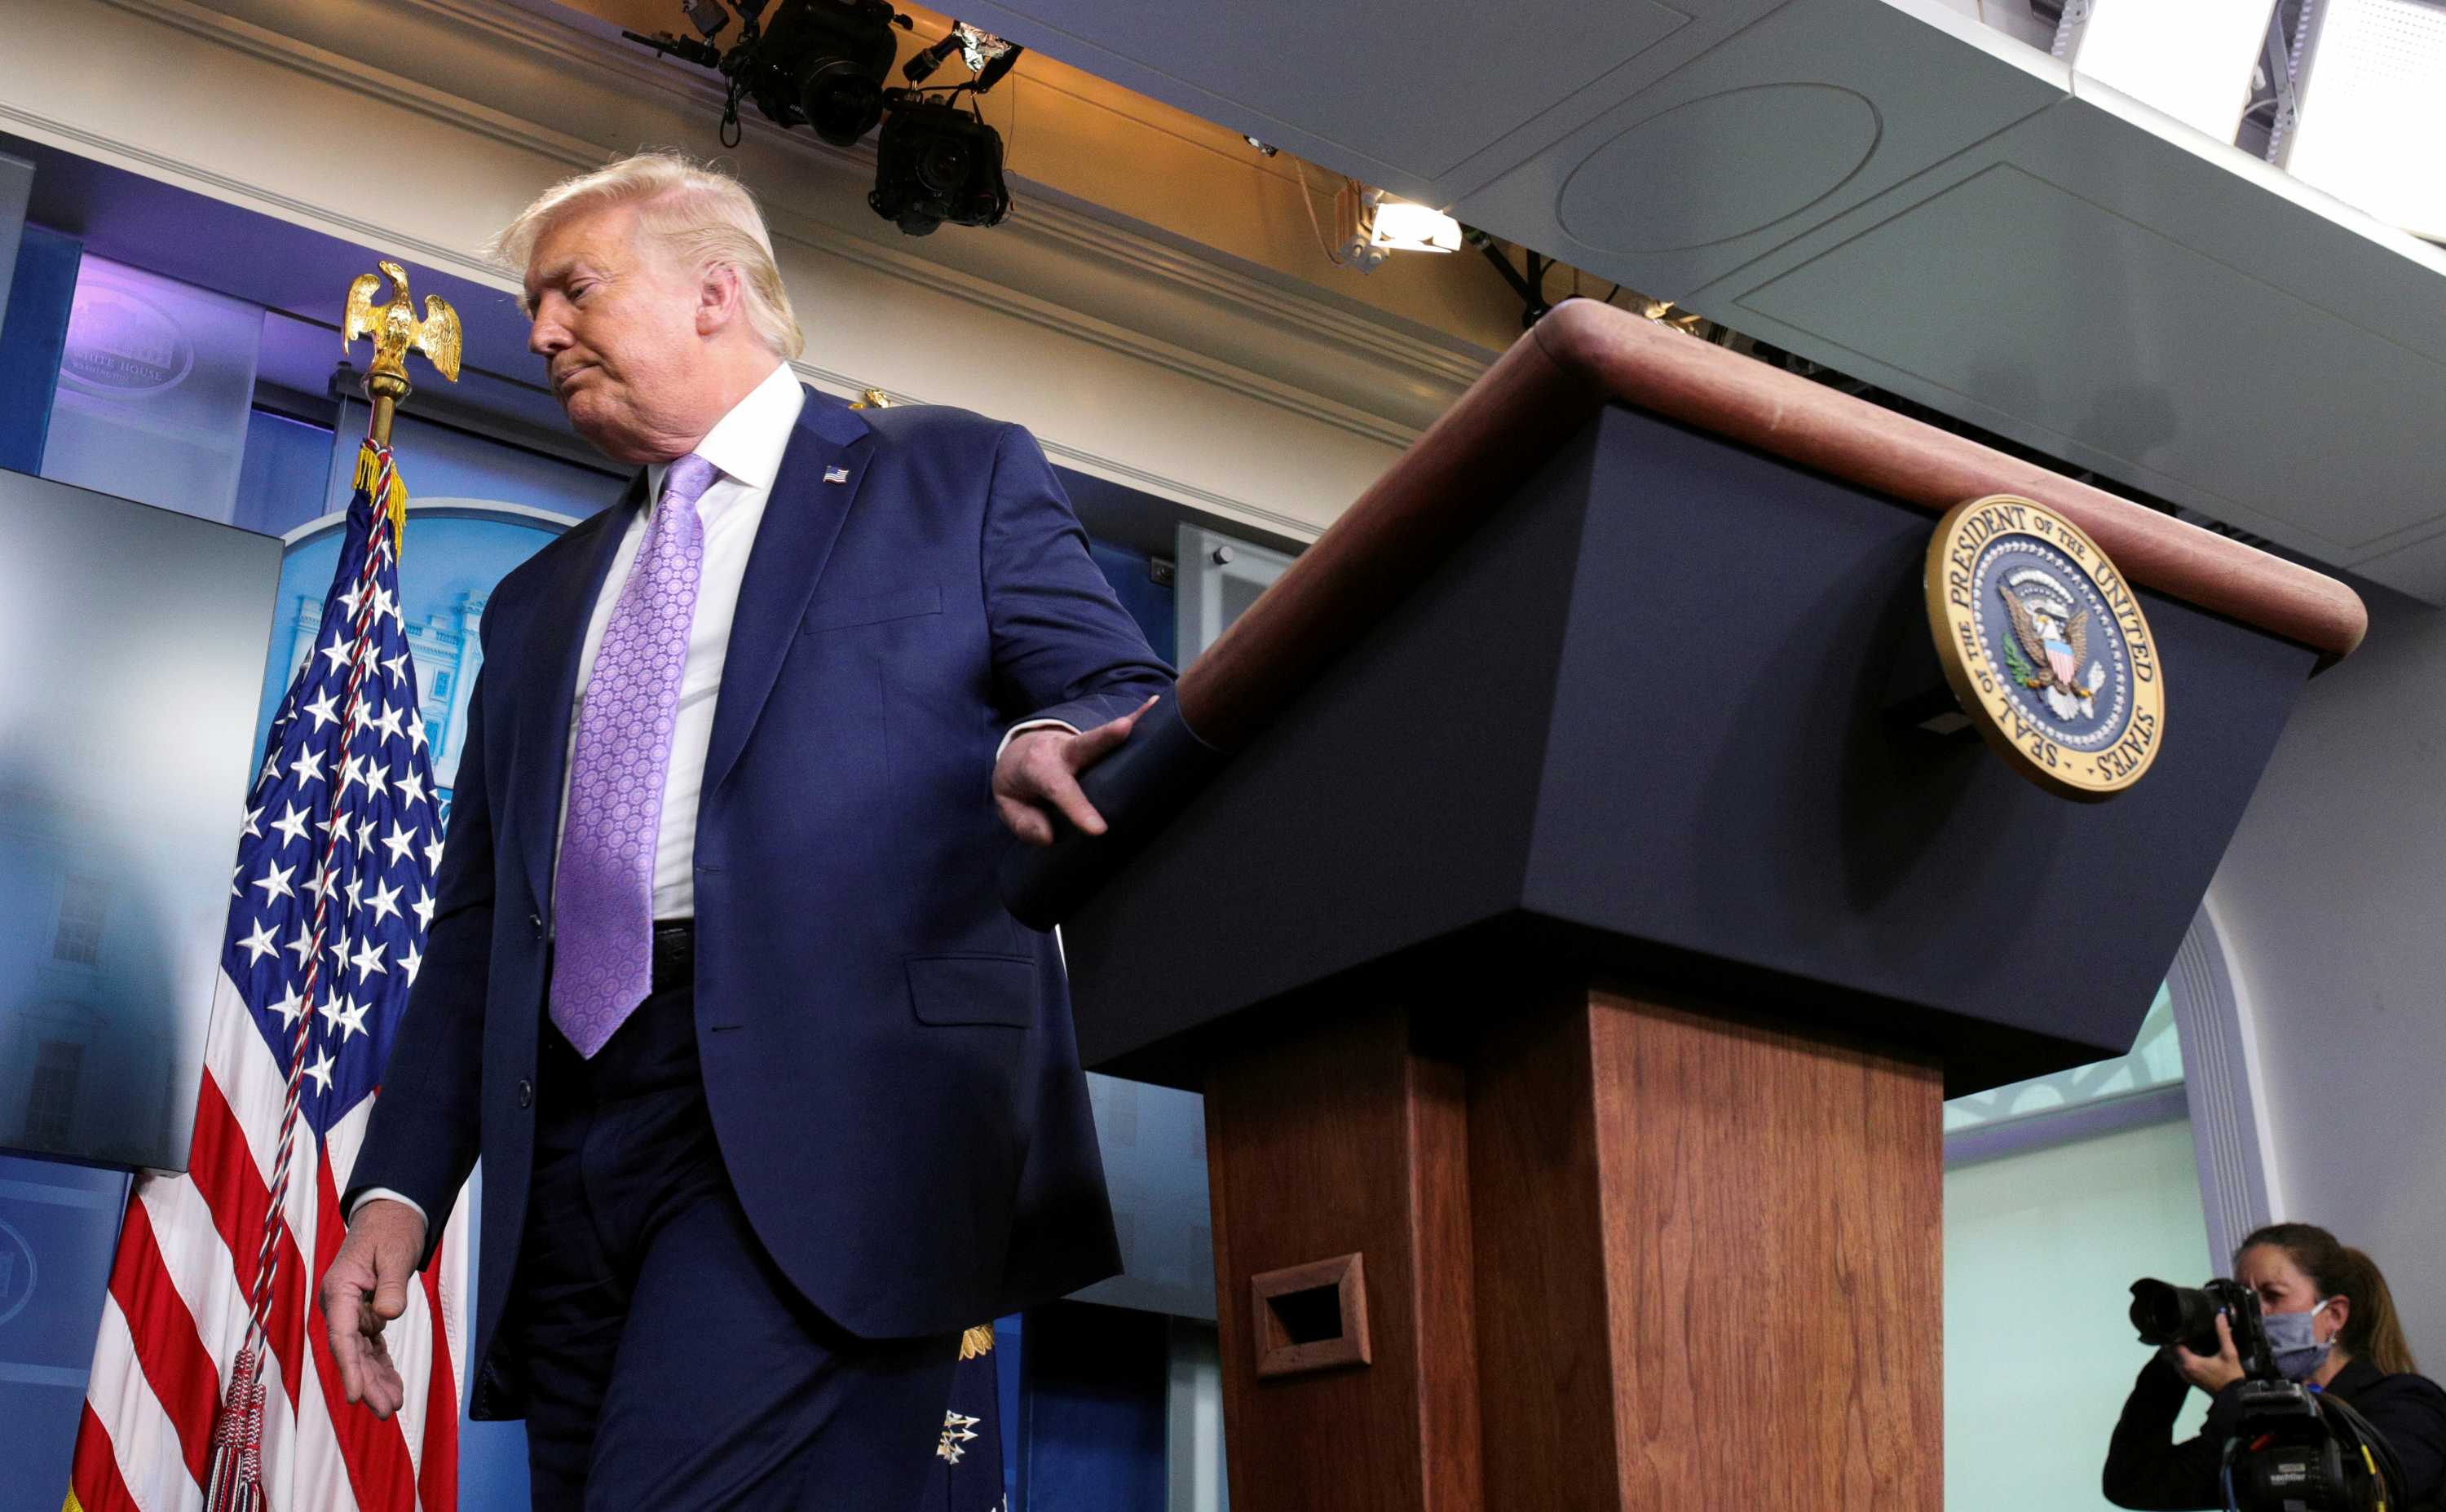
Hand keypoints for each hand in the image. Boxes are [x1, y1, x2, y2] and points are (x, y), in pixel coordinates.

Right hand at [318, 1198, 424, 1418]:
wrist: (390, 1216)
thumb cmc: (390, 1231)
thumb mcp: (395, 1254)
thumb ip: (392, 1285)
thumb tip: (388, 1316)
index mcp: (339, 1290)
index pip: (341, 1336)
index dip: (349, 1369)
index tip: (355, 1396)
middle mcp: (339, 1306)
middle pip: (351, 1352)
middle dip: (367, 1384)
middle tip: (386, 1411)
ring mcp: (350, 1312)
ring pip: (361, 1355)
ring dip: (375, 1381)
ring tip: (392, 1407)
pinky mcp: (365, 1316)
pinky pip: (371, 1347)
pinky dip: (382, 1367)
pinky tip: (393, 1388)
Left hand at [992, 697, 1158, 846]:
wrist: (1019, 755)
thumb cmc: (1018, 784)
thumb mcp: (1009, 805)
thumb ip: (1024, 822)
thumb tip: (1050, 835)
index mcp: (1037, 767)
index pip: (1059, 789)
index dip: (1077, 808)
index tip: (1099, 830)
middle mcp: (1062, 750)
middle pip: (1085, 743)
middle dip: (1105, 736)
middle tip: (1124, 728)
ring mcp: (1081, 743)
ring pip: (1106, 735)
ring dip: (1132, 721)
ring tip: (1156, 709)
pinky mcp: (1096, 742)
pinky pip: (1119, 730)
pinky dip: (1138, 717)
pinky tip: (1156, 705)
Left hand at [2166, 1311, 2246, 1396]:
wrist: (2236, 1397)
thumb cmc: (2231, 1376)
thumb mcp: (2229, 1353)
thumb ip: (2223, 1334)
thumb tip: (2220, 1317)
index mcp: (2189, 1362)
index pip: (2173, 1344)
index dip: (2176, 1335)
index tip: (2181, 1326)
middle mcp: (2184, 1370)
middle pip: (2172, 1351)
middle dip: (2176, 1341)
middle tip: (2183, 1331)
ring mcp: (2186, 1376)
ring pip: (2175, 1359)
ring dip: (2179, 1350)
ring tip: (2187, 1339)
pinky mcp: (2191, 1380)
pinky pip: (2181, 1365)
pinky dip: (2183, 1358)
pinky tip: (2192, 1351)